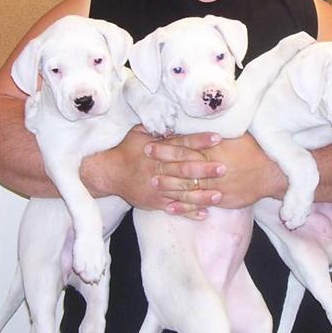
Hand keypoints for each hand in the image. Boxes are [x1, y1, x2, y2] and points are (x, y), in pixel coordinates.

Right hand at [81, 125, 225, 218]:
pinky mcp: (154, 202)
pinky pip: (174, 208)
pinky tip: (203, 214)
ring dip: (200, 195)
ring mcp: (156, 188)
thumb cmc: (127, 150)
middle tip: (223, 169)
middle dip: (203, 170)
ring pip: (181, 192)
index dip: (199, 141)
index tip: (217, 138)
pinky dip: (188, 212)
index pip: (181, 144)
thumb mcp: (138, 133)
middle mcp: (157, 169)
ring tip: (218, 195)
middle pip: (183, 169)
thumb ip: (158, 128)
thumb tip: (177, 118)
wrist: (109, 173)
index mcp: (156, 150)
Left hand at [152, 133, 287, 210]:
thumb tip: (202, 123)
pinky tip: (170, 206)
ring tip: (152, 182)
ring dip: (168, 184)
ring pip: (187, 185)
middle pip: (182, 163)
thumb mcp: (236, 135)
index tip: (152, 141)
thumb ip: (217, 132)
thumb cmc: (254, 150)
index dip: (167, 143)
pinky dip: (184, 206)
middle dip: (162, 160)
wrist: (271, 173)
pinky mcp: (220, 199)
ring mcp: (215, 184)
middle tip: (144, 158)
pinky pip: (199, 203)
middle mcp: (212, 166)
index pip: (186, 144)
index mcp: (214, 148)